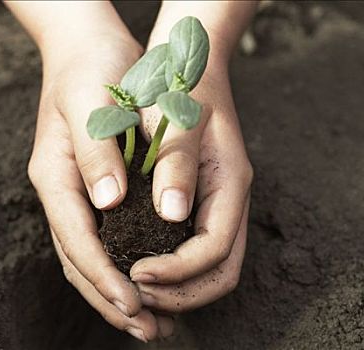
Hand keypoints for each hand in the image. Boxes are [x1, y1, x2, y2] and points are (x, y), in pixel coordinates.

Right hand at [27, 32, 172, 340]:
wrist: (85, 48)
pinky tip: (146, 285)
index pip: (76, 239)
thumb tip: (108, 202)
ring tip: (151, 324)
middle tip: (147, 331)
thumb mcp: (93, 99)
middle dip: (111, 299)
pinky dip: (122, 268)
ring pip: (90, 257)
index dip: (104, 275)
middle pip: (80, 260)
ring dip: (117, 294)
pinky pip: (103, 240)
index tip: (133, 303)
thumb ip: (97, 150)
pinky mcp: (94, 190)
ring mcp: (76, 193)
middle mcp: (63, 191)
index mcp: (55, 175)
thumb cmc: (91, 68)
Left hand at [131, 60, 252, 311]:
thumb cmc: (181, 86)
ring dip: (174, 288)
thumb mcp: (178, 116)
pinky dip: (170, 270)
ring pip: (208, 268)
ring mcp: (216, 204)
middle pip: (218, 272)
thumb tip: (171, 213)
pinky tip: (137, 265)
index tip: (135, 274)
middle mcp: (228, 200)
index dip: (178, 272)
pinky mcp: (200, 203)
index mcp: (230, 183)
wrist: (190, 66)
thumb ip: (176, 162)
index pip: (214, 251)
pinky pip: (192, 251)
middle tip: (134, 294)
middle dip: (179, 293)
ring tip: (132, 289)